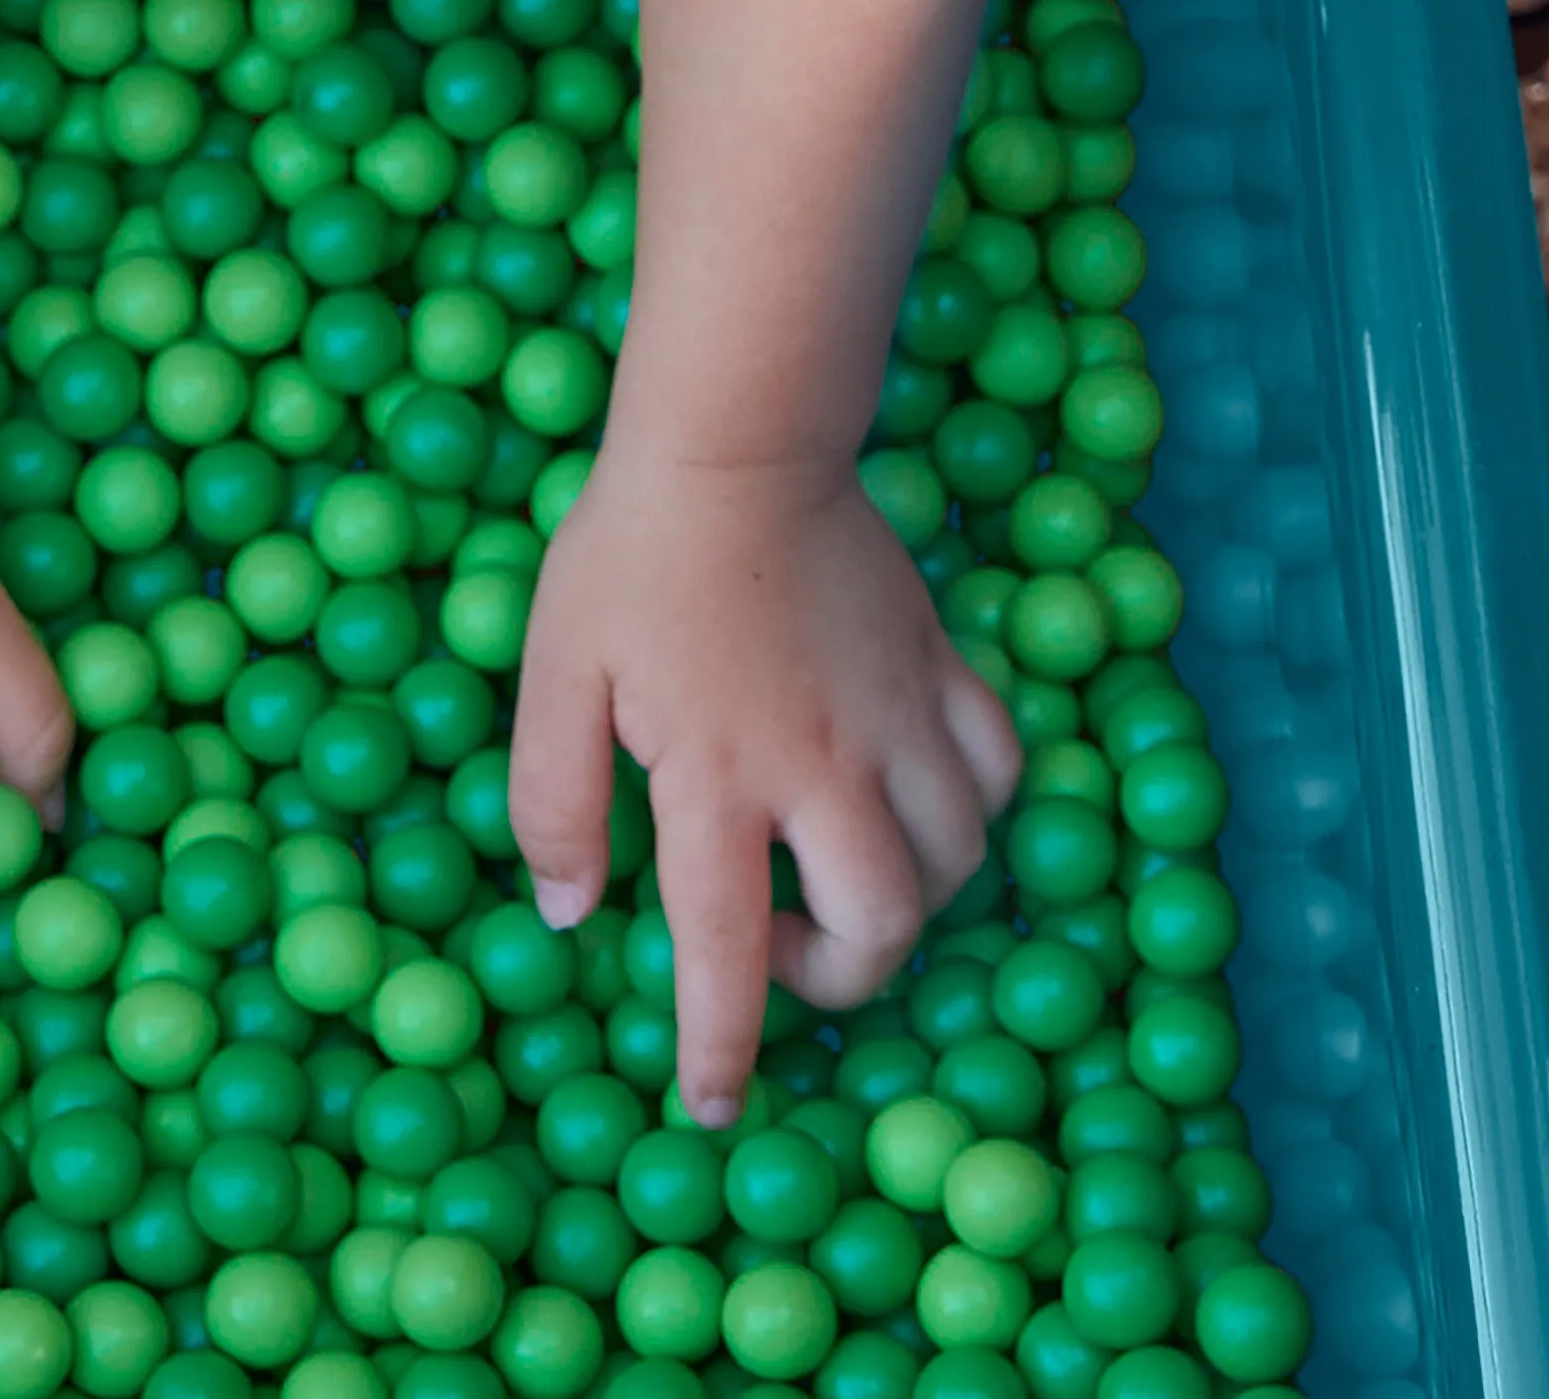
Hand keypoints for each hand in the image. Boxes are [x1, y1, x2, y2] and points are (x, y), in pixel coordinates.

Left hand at [507, 450, 1019, 1124]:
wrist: (735, 442)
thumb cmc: (630, 556)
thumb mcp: (553, 673)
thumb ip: (553, 801)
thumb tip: (569, 913)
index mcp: (717, 775)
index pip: (727, 951)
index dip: (720, 1046)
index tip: (713, 1106)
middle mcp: (824, 764)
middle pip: (881, 930)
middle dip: (836, 977)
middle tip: (781, 942)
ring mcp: (898, 715)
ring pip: (955, 862)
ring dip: (906, 896)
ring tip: (839, 865)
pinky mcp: (940, 665)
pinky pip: (995, 770)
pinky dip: (971, 807)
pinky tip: (915, 794)